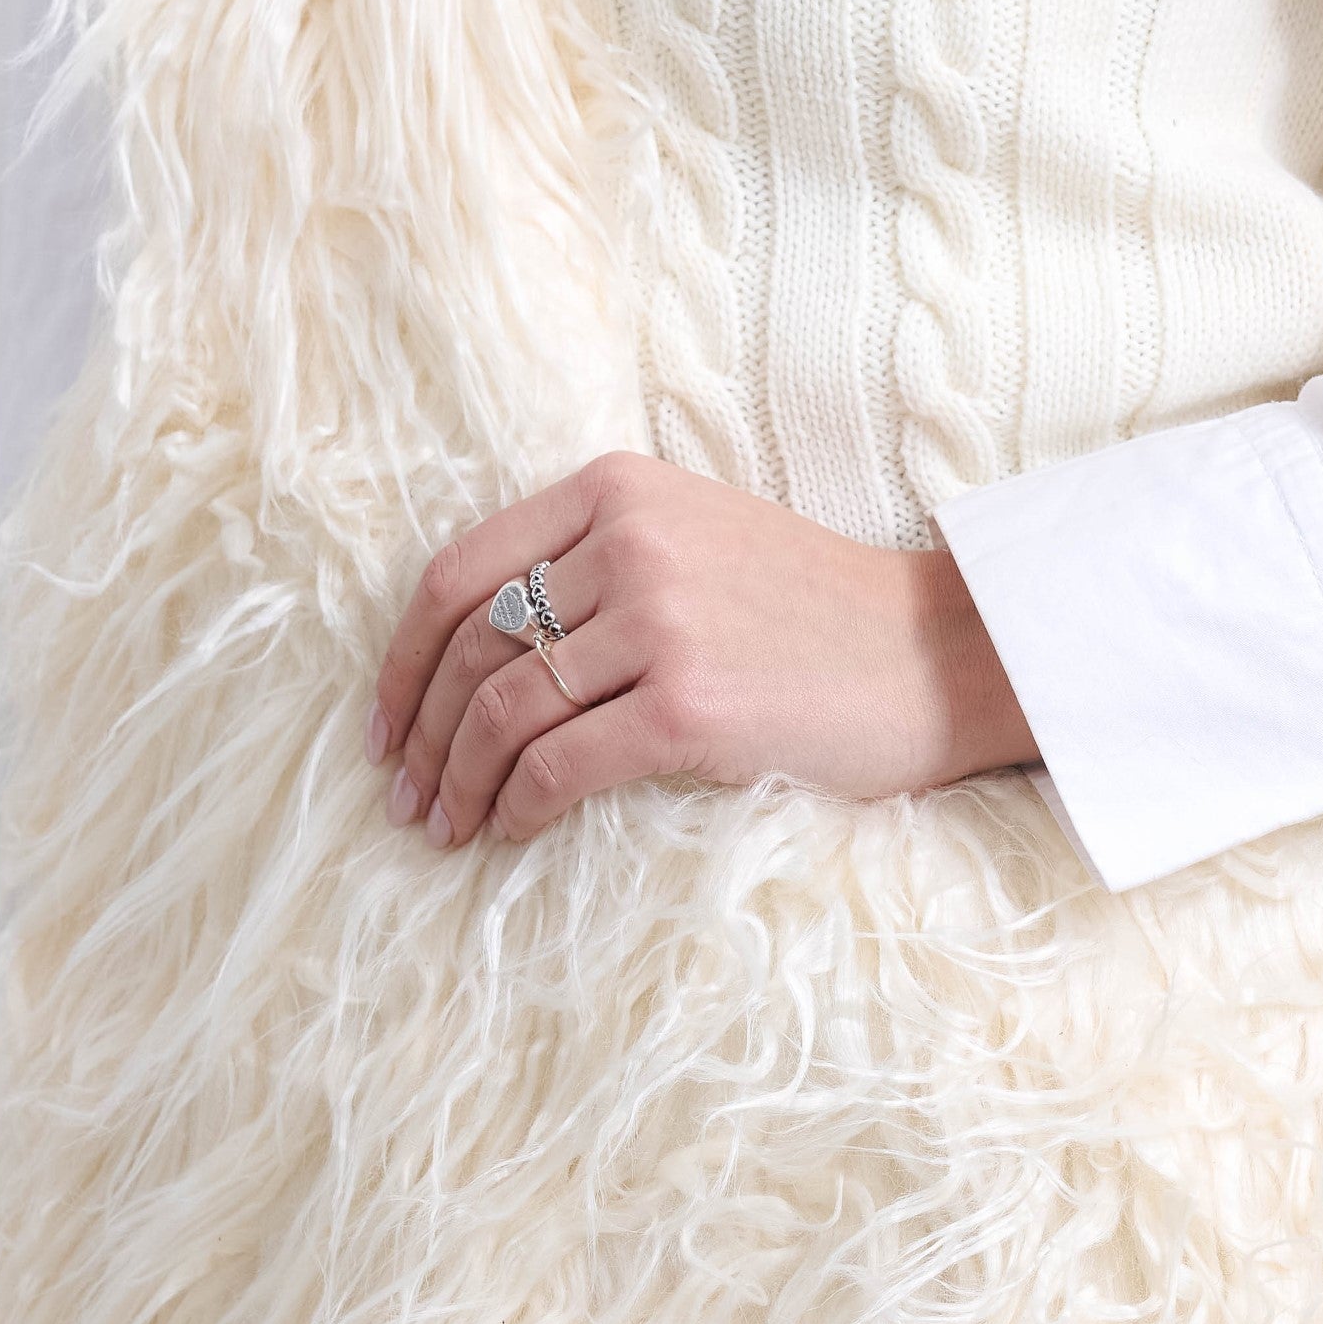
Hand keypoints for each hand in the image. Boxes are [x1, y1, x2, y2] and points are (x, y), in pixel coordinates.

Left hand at [365, 452, 1036, 847]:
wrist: (936, 657)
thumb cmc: (812, 615)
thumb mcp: (696, 539)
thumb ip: (594, 564)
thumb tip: (471, 657)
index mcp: (617, 490)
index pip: (457, 573)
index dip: (401, 660)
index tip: (385, 724)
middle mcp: (629, 542)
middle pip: (467, 648)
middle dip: (419, 734)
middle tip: (405, 795)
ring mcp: (661, 622)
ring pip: (501, 712)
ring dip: (459, 784)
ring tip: (447, 829)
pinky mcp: (690, 705)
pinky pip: (558, 768)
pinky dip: (516, 809)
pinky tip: (510, 834)